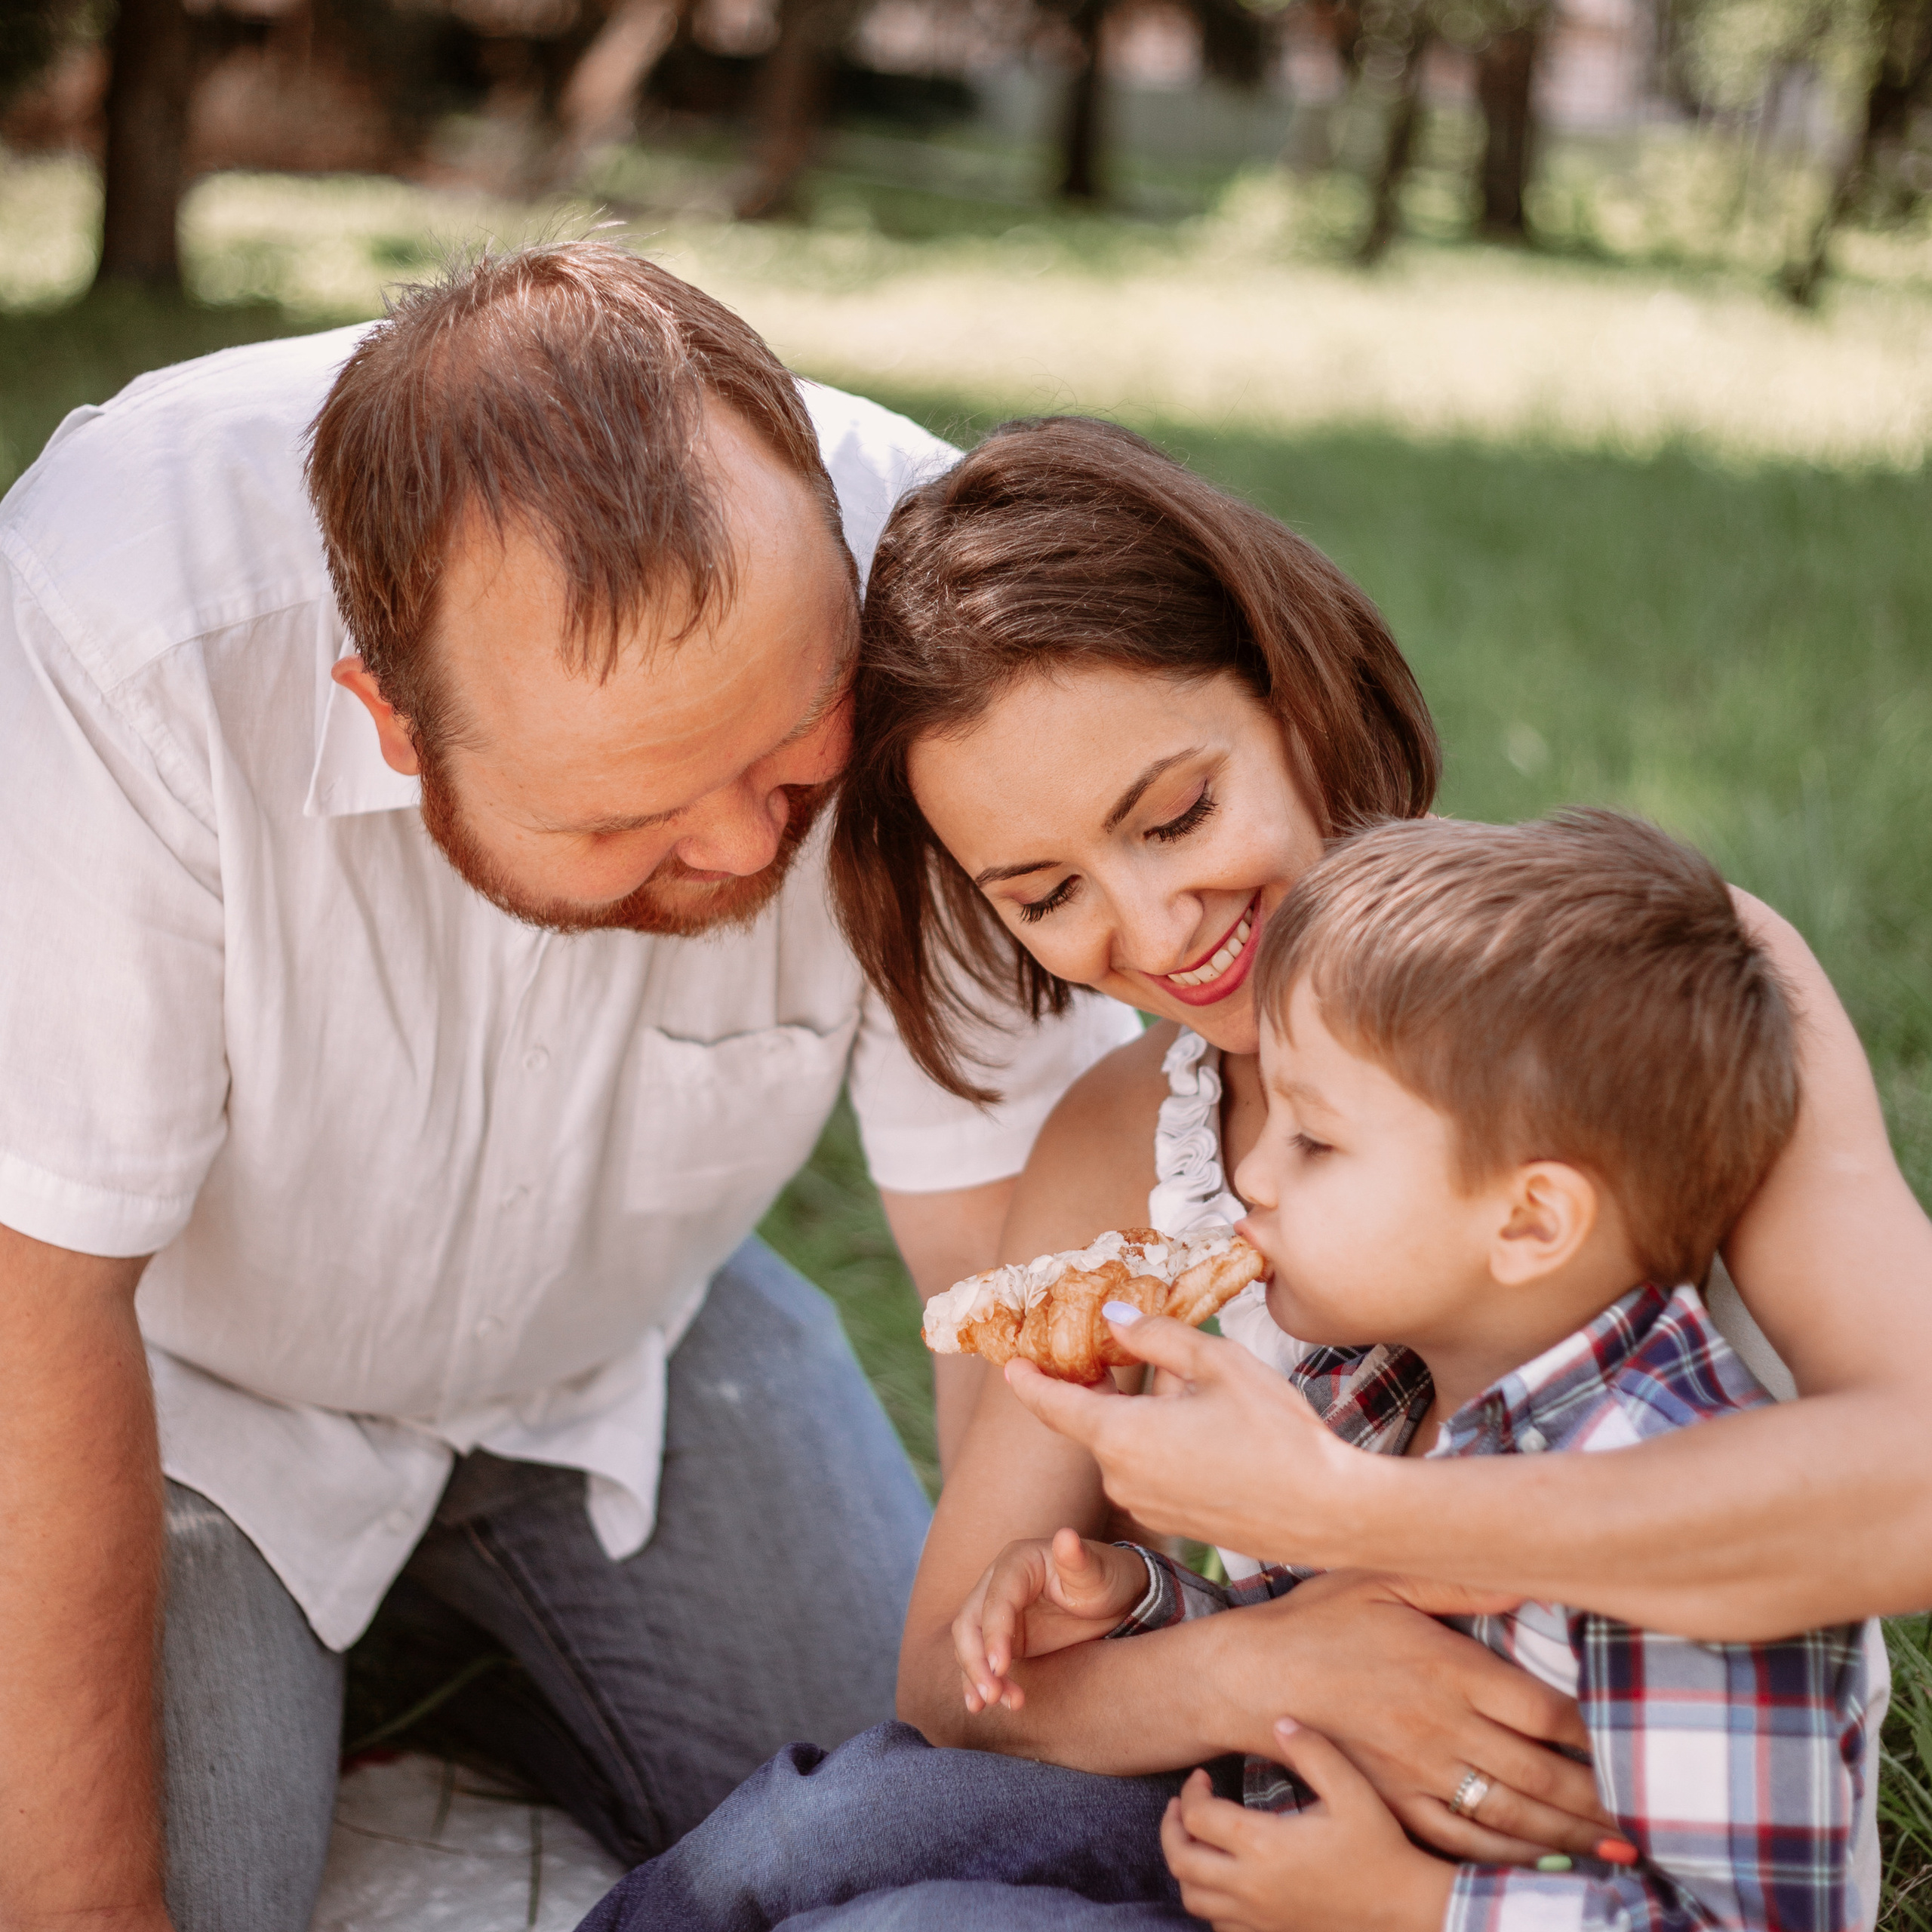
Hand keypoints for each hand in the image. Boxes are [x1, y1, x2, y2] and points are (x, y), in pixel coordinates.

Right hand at [952, 1528, 1150, 1713]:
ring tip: (995, 1703)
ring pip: (969, 1643)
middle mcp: (999, 1584)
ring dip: (976, 1675)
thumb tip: (1066, 1535)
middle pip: (970, 1621)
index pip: (997, 1598)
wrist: (1113, 1598)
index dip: (994, 1632)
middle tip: (992, 1695)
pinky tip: (980, 1705)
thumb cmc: (1106, 1579)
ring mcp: (998, 1611)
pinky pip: (981, 1658)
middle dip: (976, 1659)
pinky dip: (977, 1681)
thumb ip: (1079, 1559)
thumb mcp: (1098, 1572)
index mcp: (1018, 1562)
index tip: (1001, 1666)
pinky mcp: (1002, 1636)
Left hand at [1005, 1314, 1357, 1560]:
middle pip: (1096, 1423)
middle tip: (1137, 1356)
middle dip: (1111, 1389)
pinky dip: (1159, 1448)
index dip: (1029, 1381)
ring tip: (1200, 1398)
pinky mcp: (1171, 1522)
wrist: (1328, 1511)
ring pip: (1125, 1447)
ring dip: (1143, 1419)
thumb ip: (1155, 1337)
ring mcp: (1145, 1506)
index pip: (1053, 1405)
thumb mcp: (1216, 1363)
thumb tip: (1113, 1321)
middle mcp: (1121, 1477)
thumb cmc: (1276, 1432)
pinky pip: (1148, 1473)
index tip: (1011, 1363)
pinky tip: (1207, 1434)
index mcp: (1121, 1436)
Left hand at [1161, 1720, 1453, 1931]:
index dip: (1190, 1791)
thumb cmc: (1380, 1849)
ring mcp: (1259, 1919)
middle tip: (1178, 1808)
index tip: (1201, 1777)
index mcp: (1263, 1845)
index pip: (1197, 1817)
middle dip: (1170, 1829)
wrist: (1407, 1911)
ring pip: (1193, 1900)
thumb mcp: (1352, 1791)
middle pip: (1181, 1862)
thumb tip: (1280, 1722)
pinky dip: (1210, 1903)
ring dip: (1185, 1869)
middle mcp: (1251, 1887)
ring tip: (1194, 1843)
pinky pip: (1219, 1926)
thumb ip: (1313, 1751)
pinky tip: (1224, 1883)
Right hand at [1197, 1571, 1623, 1864]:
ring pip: (1512, 1816)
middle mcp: (1440, 1726)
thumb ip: (1456, 1579)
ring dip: (1572, 1835)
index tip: (1633, 1739)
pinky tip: (1543, 1862)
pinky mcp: (1393, 1803)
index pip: (1544, 1710)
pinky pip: (1462, 1842)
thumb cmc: (1319, 1619)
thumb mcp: (1381, 1578)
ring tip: (1620, 1848)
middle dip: (1603, 1796)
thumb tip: (1525, 1581)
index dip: (1596, 1731)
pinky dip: (1510, 1858)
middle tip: (1652, 1811)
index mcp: (1448, 1668)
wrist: (1250, 1677)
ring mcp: (1417, 1772)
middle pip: (1542, 1774)